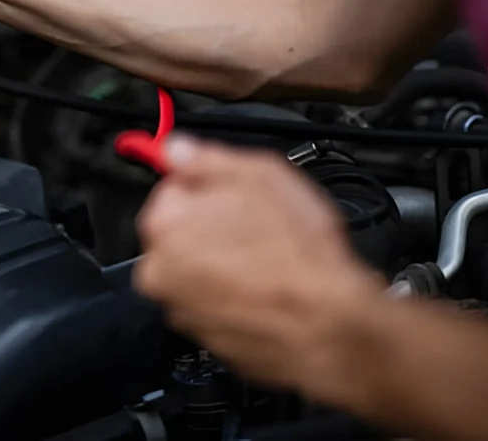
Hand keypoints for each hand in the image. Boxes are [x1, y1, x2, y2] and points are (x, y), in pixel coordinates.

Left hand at [133, 134, 384, 398]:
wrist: (329, 327)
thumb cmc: (300, 256)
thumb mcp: (261, 175)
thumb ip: (208, 159)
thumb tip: (178, 150)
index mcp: (164, 224)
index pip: (171, 189)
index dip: (208, 189)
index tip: (234, 196)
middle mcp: (159, 271)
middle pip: (179, 233)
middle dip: (211, 226)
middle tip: (257, 227)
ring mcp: (179, 308)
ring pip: (195, 270)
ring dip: (221, 262)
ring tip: (267, 260)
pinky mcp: (202, 337)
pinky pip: (211, 303)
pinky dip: (231, 294)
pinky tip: (264, 287)